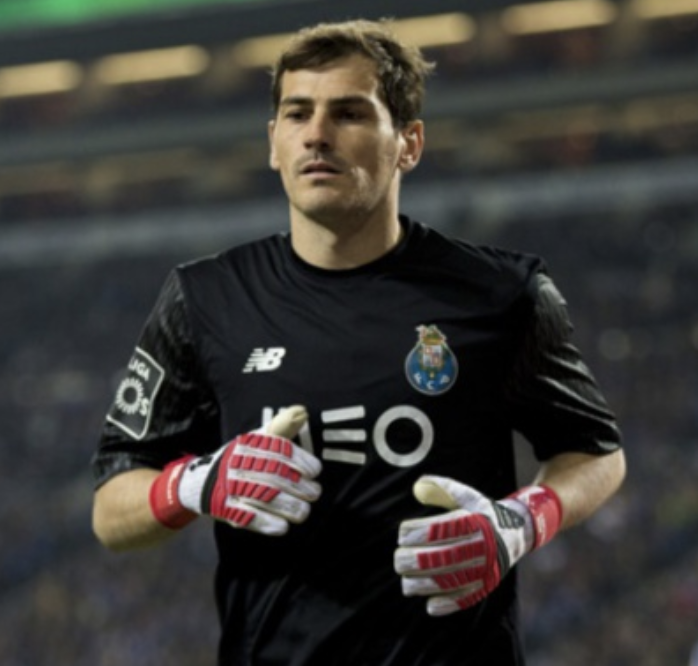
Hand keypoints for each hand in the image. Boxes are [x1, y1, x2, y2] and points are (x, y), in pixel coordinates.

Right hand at [150, 406, 321, 534]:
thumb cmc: (239, 459)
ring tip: (304, 511)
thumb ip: (281, 428)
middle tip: (315, 492)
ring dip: (289, 507)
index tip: (315, 471)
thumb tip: (302, 411)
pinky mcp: (225, 509)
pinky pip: (249, 518)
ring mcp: (230, 487)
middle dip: (299, 486)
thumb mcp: (257, 439)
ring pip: (265, 498)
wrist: (199, 483)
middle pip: (274, 476)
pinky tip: (283, 527)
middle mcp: (238, 464)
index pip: (278, 450)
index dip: (301, 461)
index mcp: (248, 445)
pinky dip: (268, 523)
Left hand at [394, 476, 561, 614]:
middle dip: (415, 560)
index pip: (441, 529)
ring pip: (450, 581)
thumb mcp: (467, 496)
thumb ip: (442, 489)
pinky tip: (429, 605)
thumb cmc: (483, 512)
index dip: (417, 532)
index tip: (401, 534)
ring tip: (405, 582)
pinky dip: (448, 604)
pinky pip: (467, 598)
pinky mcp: (487, 585)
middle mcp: (482, 546)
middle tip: (398, 559)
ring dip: (424, 584)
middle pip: (442, 558)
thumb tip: (417, 486)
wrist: (517, 532)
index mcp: (475, 523)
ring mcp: (486, 568)